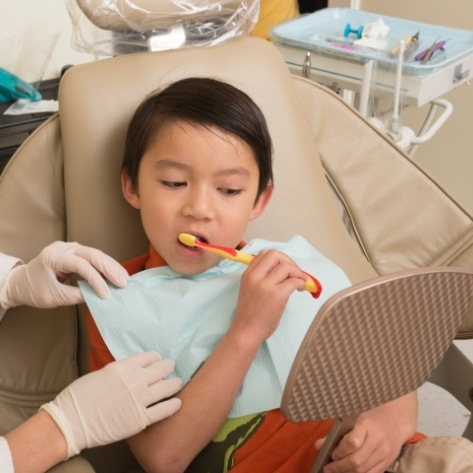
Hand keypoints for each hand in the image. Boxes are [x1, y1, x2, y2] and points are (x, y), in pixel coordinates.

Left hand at [0, 241, 128, 308]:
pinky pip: (93, 257)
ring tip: (124, 279)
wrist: (21, 283)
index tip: (106, 295)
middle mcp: (63, 248)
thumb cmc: (33, 290)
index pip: (81, 265)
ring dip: (111, 266)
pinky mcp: (75, 252)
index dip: (96, 280)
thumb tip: (96, 297)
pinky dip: (105, 266)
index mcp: (53, 256)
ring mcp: (70, 248)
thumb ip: (75, 296)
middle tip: (123, 283)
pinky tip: (116, 274)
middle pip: (92, 254)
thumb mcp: (53, 297)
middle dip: (110, 269)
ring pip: (96, 254)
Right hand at [41, 352, 181, 457]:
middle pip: (161, 369)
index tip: (158, 359)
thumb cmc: (79, 397)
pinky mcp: (141, 419)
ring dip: (174, 383)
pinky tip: (178, 402)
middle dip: (168, 367)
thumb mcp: (100, 373)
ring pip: (167, 387)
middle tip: (171, 367)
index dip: (156, 357)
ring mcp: (139, 400)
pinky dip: (173, 405)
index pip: (149, 357)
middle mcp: (135, 380)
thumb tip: (130, 370)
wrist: (70, 423)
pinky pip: (164, 410)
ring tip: (178, 382)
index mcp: (123, 367)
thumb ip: (119, 371)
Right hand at [232, 249, 306, 343]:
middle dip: (289, 261)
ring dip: (298, 273)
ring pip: (286, 267)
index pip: (265, 253)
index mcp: (248, 274)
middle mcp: (255, 277)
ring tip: (300, 283)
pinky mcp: (277, 295)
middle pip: (276, 255)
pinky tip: (300, 289)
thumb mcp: (250, 289)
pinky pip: (294, 281)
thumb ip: (261, 277)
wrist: (246, 331)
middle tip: (295, 274)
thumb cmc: (250, 313)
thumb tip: (284, 269)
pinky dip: (301, 283)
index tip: (286, 268)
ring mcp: (265, 286)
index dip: (279, 258)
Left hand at [315, 395, 416, 472]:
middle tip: (328, 468)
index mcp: (367, 425)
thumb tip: (318, 445)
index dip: (340, 451)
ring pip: (364, 470)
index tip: (332, 453)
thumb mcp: (354, 418)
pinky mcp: (387, 463)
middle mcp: (377, 440)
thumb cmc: (370, 418)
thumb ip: (336, 432)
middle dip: (340, 467)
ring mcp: (384, 453)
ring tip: (336, 471)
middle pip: (357, 460)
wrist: (395, 421)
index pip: (352, 441)